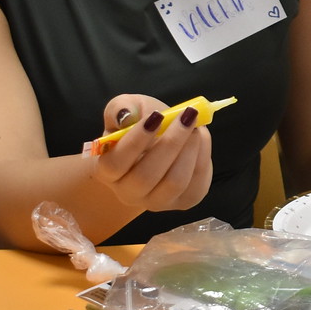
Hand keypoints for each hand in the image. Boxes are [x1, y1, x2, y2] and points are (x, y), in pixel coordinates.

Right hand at [94, 94, 212, 212]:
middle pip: (146, 176)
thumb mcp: (128, 108)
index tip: (156, 117)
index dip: (135, 141)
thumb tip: (125, 116)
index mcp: (108, 171)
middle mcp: (128, 192)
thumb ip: (121, 108)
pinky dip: (202, 156)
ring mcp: (156, 201)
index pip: (115, 164)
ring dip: (189, 150)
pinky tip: (200, 138)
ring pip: (174, 182)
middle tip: (186, 116)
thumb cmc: (140, 124)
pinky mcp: (184, 201)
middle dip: (170, 143)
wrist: (161, 141)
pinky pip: (196, 183)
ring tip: (195, 127)